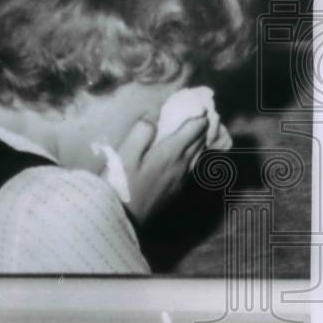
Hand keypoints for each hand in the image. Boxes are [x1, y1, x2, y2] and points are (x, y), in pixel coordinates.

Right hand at [116, 111, 209, 225]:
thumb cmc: (120, 183)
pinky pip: (191, 168)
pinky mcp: (175, 191)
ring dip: (200, 142)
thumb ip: (140, 133)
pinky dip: (193, 156)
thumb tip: (152, 119)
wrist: (122, 218)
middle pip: (199, 142)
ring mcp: (180, 180)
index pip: (194, 129)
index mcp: (170, 152)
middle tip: (202, 115)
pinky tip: (186, 156)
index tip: (199, 104)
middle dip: (202, 127)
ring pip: (197, 156)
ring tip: (198, 132)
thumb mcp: (124, 154)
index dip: (198, 115)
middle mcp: (181, 165)